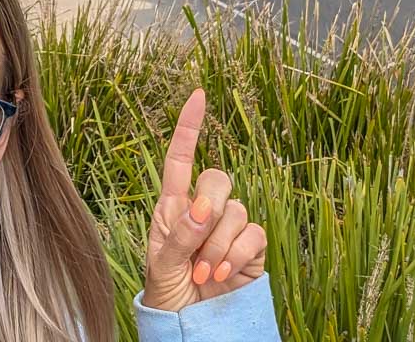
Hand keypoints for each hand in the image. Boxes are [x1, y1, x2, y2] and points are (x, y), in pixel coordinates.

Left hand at [141, 89, 265, 311]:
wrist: (190, 326)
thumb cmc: (168, 293)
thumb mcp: (161, 265)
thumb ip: (179, 236)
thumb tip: (201, 209)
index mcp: (173, 206)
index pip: (180, 158)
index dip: (189, 126)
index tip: (198, 95)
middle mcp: (203, 211)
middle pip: (218, 178)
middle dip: (209, 208)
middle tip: (194, 244)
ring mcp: (229, 228)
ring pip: (236, 209)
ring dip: (217, 245)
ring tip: (202, 272)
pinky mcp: (251, 248)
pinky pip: (253, 234)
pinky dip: (236, 254)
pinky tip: (221, 274)